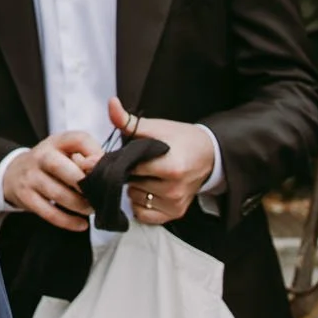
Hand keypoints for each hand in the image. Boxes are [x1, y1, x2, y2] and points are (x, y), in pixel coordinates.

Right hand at [2, 133, 103, 231]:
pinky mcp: (25, 197)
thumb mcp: (65, 151)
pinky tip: (81, 224)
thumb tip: (103, 169)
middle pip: (58, 165)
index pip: (77, 139)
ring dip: (79, 204)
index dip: (94, 153)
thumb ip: (87, 156)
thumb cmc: (50, 163)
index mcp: (56, 142)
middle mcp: (40, 156)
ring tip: (91, 209)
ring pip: (56, 192)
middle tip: (97, 193)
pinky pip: (48, 212)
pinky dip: (68, 221)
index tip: (103, 168)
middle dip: (81, 181)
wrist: (14, 173)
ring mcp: (30, 176)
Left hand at [109, 98, 216, 224]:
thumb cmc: (180, 139)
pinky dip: (140, 202)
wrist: (208, 155)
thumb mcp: (156, 127)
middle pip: (130, 184)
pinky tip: (147, 189)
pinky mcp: (174, 213)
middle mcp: (174, 189)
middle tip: (135, 162)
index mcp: (171, 167)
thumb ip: (129, 121)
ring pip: (134, 198)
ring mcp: (175, 204)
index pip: (130, 168)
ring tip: (144, 175)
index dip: (117, 161)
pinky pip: (142, 213)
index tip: (110, 157)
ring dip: (133, 188)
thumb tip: (111, 104)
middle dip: (127, 173)